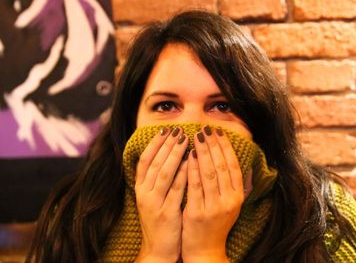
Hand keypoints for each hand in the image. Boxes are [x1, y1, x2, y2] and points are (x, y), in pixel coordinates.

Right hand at [134, 127, 187, 262]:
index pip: (144, 161)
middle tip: (177, 129)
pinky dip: (183, 174)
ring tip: (184, 139)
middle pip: (154, 163)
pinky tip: (191, 162)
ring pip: (163, 173)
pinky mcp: (167, 213)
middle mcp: (144, 194)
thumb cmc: (159, 221)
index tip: (165, 129)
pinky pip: (176, 190)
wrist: (158, 250)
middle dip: (166, 144)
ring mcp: (154, 204)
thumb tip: (167, 156)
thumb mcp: (152, 199)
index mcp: (140, 189)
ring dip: (174, 154)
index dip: (154, 144)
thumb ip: (156, 180)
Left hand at [182, 126, 244, 262]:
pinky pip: (195, 186)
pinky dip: (192, 169)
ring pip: (209, 174)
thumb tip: (245, 166)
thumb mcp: (232, 206)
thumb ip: (239, 187)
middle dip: (213, 145)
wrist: (205, 251)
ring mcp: (213, 207)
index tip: (219, 132)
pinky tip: (188, 156)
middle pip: (221, 167)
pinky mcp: (197, 213)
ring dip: (202, 153)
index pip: (233, 166)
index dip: (226, 148)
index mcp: (237, 197)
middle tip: (206, 128)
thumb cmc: (217, 224)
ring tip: (196, 136)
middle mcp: (228, 201)